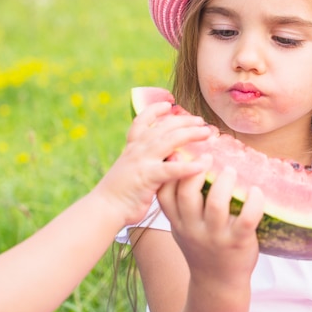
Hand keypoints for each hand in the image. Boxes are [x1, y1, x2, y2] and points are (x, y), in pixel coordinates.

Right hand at [92, 101, 211, 224]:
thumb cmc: (120, 194)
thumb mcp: (131, 171)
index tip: (169, 104)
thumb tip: (163, 159)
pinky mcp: (147, 177)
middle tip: (201, 120)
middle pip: (164, 127)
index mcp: (132, 147)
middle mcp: (137, 149)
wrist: (104, 208)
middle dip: (185, 121)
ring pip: (170, 141)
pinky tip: (203, 165)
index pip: (142, 121)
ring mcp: (142, 161)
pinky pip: (171, 169)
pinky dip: (188, 167)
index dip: (155, 110)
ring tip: (207, 133)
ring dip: (191, 134)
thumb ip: (145, 162)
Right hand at [157, 162, 264, 288]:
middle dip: (197, 171)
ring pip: (217, 204)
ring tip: (231, 171)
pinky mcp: (238, 242)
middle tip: (209, 157)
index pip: (165, 195)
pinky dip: (254, 201)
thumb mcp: (183, 230)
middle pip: (187, 194)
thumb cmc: (202, 249)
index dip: (171, 172)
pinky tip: (256, 191)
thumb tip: (185, 165)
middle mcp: (193, 229)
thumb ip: (180, 206)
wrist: (218, 283)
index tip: (181, 154)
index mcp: (178, 223)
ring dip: (225, 182)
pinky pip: (247, 218)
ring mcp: (216, 237)